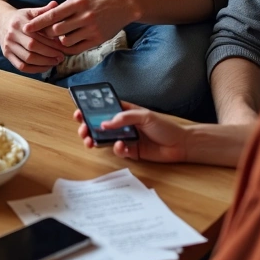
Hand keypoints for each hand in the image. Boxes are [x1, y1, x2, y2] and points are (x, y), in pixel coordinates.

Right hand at [0, 2, 70, 72]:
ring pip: (27, 59)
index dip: (51, 43)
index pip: (37, 36)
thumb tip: (56, 4)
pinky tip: (45, 67)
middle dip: (49, 54)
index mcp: (19, 23)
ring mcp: (8, 46)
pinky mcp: (6, 55)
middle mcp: (12, 35)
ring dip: (44, 63)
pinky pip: (21, 66)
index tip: (63, 47)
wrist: (0, 21)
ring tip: (55, 62)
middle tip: (62, 57)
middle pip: (32, 48)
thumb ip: (43, 10)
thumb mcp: (30, 11)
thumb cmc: (20, 18)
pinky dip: (34, 69)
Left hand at [24, 0, 136, 54]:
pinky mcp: (97, 40)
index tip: (25, 28)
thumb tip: (43, 19)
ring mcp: (92, 29)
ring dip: (58, 42)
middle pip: (56, 31)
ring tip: (57, 38)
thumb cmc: (97, 1)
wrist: (123, 5)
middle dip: (47, 34)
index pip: (52, 15)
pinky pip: (76, 49)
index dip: (37, 23)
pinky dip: (68, 48)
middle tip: (42, 35)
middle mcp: (85, 16)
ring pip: (65, 41)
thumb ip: (63, 9)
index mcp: (78, 3)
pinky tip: (66, 44)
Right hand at [73, 102, 189, 162]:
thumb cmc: (165, 126)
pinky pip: (117, 150)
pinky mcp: (130, 151)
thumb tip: (104, 123)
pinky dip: (115, 149)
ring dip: (94, 139)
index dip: (90, 109)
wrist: (180, 145)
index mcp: (125, 111)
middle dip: (87, 126)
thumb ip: (123, 118)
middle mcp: (122, 124)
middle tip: (83, 129)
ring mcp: (125, 138)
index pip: (103, 108)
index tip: (79, 111)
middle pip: (99, 124)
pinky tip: (119, 146)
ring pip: (104, 138)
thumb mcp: (144, 116)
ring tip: (90, 140)